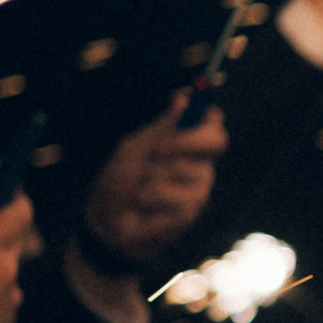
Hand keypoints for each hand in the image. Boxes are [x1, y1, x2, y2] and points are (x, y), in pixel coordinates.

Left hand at [86, 92, 224, 263]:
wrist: (107, 222)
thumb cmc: (118, 182)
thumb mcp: (134, 148)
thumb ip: (161, 128)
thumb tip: (182, 100)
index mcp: (186, 147)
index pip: (213, 126)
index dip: (209, 117)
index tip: (197, 113)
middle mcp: (199, 165)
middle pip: (215, 141)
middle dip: (183, 142)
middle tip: (156, 151)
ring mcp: (198, 188)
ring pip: (186, 169)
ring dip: (153, 176)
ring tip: (140, 188)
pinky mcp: (191, 211)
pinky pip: (175, 195)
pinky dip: (151, 198)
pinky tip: (144, 207)